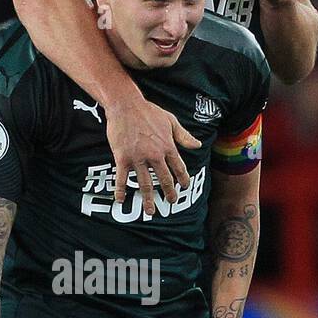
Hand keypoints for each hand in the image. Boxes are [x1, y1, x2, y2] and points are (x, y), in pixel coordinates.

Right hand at [106, 93, 200, 217]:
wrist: (126, 105)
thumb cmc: (148, 111)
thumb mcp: (171, 121)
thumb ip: (184, 135)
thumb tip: (198, 145)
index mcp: (168, 146)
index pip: (179, 167)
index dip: (183, 179)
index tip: (185, 187)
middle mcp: (155, 155)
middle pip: (164, 179)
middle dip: (169, 193)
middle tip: (171, 202)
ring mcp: (139, 158)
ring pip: (144, 184)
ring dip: (148, 199)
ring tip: (151, 211)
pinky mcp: (123, 158)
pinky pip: (122, 178)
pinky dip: (120, 191)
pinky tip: (120, 200)